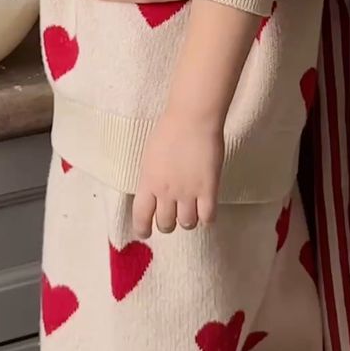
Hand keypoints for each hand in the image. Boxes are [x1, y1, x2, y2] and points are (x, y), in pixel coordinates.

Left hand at [133, 112, 223, 237]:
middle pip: (166, 224)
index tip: (146, 232)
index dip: (142, 229)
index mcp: (148, 182)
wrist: (192, 118)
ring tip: (191, 210)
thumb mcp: (150, 156)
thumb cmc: (169, 130)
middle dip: (168, 224)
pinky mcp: (208, 190)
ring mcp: (188, 192)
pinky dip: (207, 217)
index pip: (141, 216)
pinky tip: (206, 209)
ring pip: (187, 224)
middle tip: (173, 215)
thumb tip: (155, 194)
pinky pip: (208, 217)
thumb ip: (151, 178)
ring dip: (188, 220)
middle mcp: (166, 192)